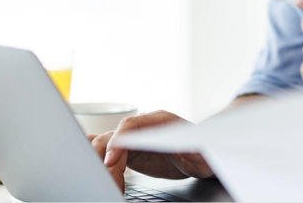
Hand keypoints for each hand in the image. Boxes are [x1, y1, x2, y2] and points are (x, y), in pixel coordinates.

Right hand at [89, 111, 213, 192]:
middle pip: (114, 135)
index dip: (117, 141)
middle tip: (111, 180)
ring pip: (108, 145)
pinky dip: (102, 161)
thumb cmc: (203, 154)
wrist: (203, 159)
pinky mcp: (131, 151)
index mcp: (159, 120)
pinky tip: (99, 172)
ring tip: (110, 183)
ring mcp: (135, 138)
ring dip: (103, 163)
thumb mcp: (201, 155)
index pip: (130, 125)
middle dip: (106, 157)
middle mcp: (143, 126)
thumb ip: (192, 150)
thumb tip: (180, 147)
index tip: (111, 160)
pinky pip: (111, 153)